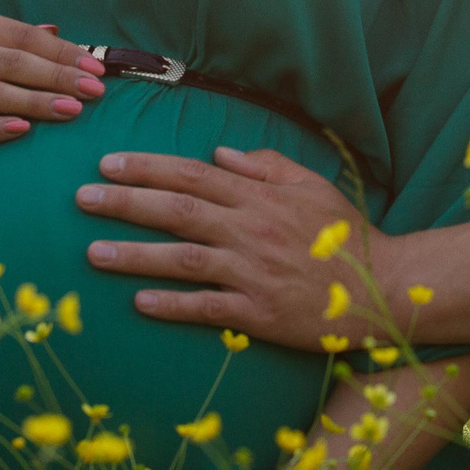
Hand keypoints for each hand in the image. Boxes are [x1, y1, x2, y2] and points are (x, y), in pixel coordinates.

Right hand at [0, 9, 104, 145]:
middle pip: (11, 64)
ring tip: (73, 110)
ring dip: (36, 103)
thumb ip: (1, 34)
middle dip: (58, 76)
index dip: (59, 50)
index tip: (94, 65)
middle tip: (96, 90)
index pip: (18, 35)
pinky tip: (24, 130)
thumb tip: (55, 31)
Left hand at [78, 147, 391, 351]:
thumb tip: (221, 156)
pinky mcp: (260, 313)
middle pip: (177, 210)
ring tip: (93, 252)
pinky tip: (139, 303)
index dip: (147, 167)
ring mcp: (254, 273)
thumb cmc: (348, 238)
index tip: (107, 163)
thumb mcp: (313, 187)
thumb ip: (267, 166)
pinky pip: (208, 307)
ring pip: (183, 258)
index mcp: (260, 197)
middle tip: (82, 198)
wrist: (387, 290)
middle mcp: (251, 230)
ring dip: (135, 254)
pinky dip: (172, 304)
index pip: (192, 175)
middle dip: (125, 202)